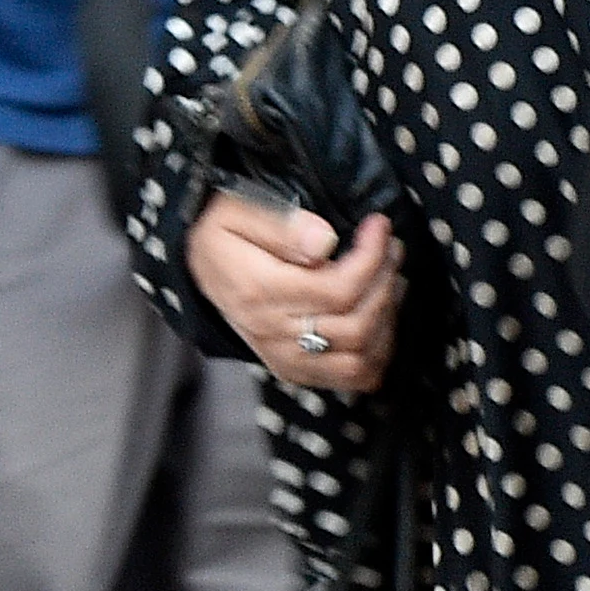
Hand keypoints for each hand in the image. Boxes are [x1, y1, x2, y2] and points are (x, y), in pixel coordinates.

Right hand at [187, 190, 395, 393]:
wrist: (199, 265)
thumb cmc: (222, 234)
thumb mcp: (236, 212)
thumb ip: (282, 226)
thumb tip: (325, 242)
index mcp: (259, 292)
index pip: (338, 290)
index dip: (371, 258)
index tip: (379, 225)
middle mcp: (271, 332)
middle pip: (356, 325)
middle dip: (385, 282)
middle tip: (390, 248)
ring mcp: (283, 357)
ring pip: (360, 359)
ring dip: (387, 319)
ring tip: (389, 279)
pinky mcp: (293, 369)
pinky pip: (350, 378)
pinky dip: (376, 352)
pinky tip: (379, 317)